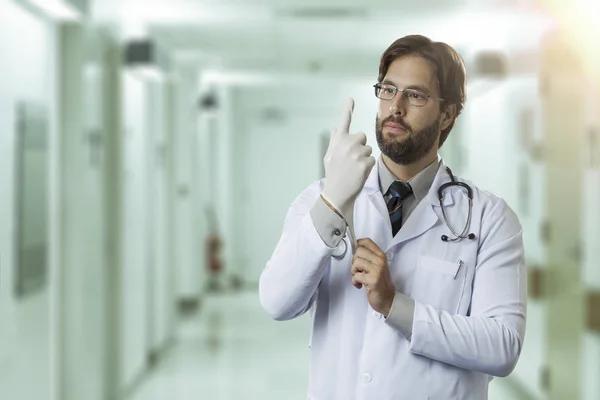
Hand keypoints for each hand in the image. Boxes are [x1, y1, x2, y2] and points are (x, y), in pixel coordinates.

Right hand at [321, 98, 375, 235]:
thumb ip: (334, 141)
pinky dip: (368, 167)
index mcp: (338, 141)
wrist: (337, 193)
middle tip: (352, 160)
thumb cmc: (333, 174)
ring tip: (354, 169)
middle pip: (362, 136)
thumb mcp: (330, 156)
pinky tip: (359, 174)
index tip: (351, 99)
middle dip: (360, 146)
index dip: (347, 110)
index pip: (344, 122)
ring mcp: (356, 153)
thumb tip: (336, 128)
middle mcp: (346, 144)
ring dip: (364, 158)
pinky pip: (372, 160)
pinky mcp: (365, 162)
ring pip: (368, 149)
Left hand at [351, 238, 395, 316]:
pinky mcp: (372, 280)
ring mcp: (377, 270)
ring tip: (359, 277)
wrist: (387, 299)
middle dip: (354, 261)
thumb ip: (369, 257)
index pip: (367, 241)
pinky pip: (356, 276)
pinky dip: (354, 281)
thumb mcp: (377, 266)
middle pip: (358, 251)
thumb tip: (355, 249)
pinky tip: (359, 285)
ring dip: (353, 271)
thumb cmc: (380, 283)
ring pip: (356, 262)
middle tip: (358, 269)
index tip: (356, 253)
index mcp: (381, 255)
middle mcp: (379, 260)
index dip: (357, 244)